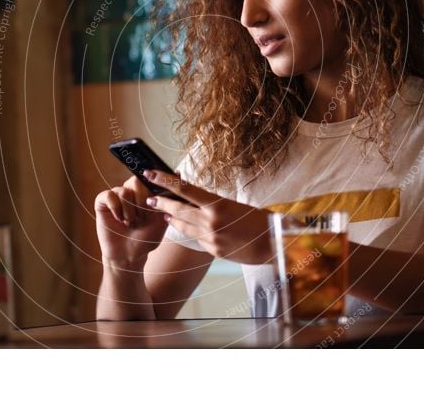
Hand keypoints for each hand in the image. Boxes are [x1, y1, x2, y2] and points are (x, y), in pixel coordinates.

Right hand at [94, 175, 168, 269]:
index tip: (153, 204)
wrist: (130, 254)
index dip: (152, 188)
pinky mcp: (102, 201)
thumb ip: (169, 198)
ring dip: (130, 211)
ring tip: (130, 222)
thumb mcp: (163, 218)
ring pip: (124, 191)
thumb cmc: (147, 237)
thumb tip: (178, 174)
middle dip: (141, 203)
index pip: (150, 177)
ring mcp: (117, 194)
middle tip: (141, 219)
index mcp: (146, 191)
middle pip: (136, 181)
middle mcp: (131, 189)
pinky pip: (109, 195)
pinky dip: (116, 209)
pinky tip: (119, 219)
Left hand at [142, 169, 272, 263]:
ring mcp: (210, 238)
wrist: (274, 244)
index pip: (184, 189)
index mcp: (217, 205)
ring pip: (183, 225)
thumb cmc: (260, 220)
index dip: (164, 180)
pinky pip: (195, 238)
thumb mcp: (235, 205)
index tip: (150, 173)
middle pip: (178, 209)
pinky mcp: (212, 250)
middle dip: (161, 202)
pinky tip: (182, 226)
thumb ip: (213, 203)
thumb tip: (195, 198)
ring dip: (172, 217)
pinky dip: (187, 230)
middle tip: (149, 198)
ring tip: (163, 212)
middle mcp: (210, 222)